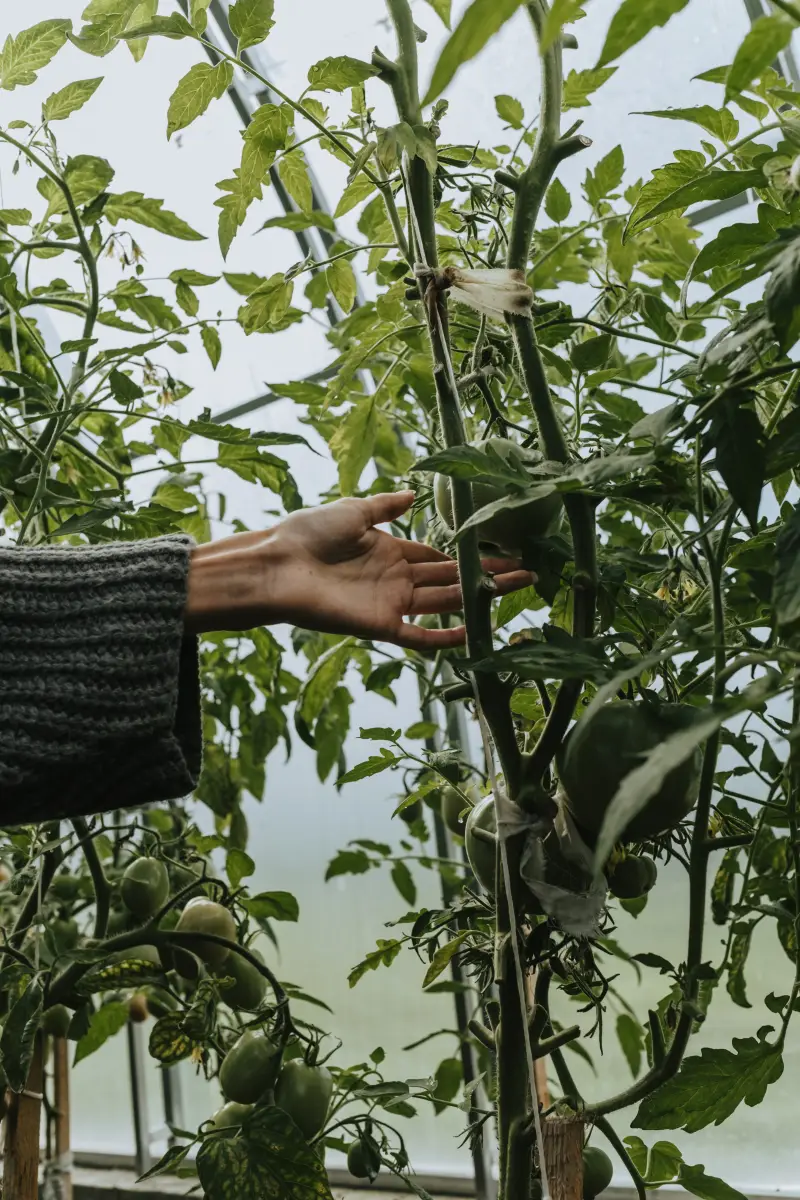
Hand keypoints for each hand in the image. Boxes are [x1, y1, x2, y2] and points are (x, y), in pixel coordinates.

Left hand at [185, 491, 532, 649]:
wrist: (277, 565)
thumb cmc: (307, 534)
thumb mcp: (352, 510)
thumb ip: (386, 506)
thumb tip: (415, 494)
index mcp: (391, 551)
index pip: (440, 556)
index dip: (470, 555)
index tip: (504, 552)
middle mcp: (397, 579)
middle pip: (453, 580)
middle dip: (490, 577)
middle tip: (529, 574)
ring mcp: (392, 604)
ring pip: (447, 603)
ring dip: (481, 599)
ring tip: (518, 591)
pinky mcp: (382, 626)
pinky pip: (421, 637)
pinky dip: (447, 638)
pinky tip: (476, 633)